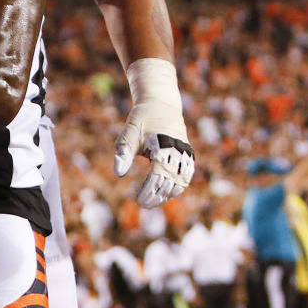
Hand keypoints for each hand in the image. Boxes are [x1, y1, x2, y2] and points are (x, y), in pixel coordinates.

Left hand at [115, 61, 194, 207]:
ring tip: (154, 201)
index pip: (158, 176)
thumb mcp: (129, 133)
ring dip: (169, 193)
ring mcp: (185, 151)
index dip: (149, 191)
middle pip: (170, 181)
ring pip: (181, 180)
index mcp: (163, 145)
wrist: (161, 103)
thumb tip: (118, 174)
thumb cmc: (141, 119)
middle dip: (158, 195)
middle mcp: (178, 150)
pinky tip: (167, 193)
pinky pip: (186, 173)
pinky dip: (178, 185)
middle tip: (144, 205)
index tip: (139, 201)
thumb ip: (123, 153)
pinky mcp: (188, 152)